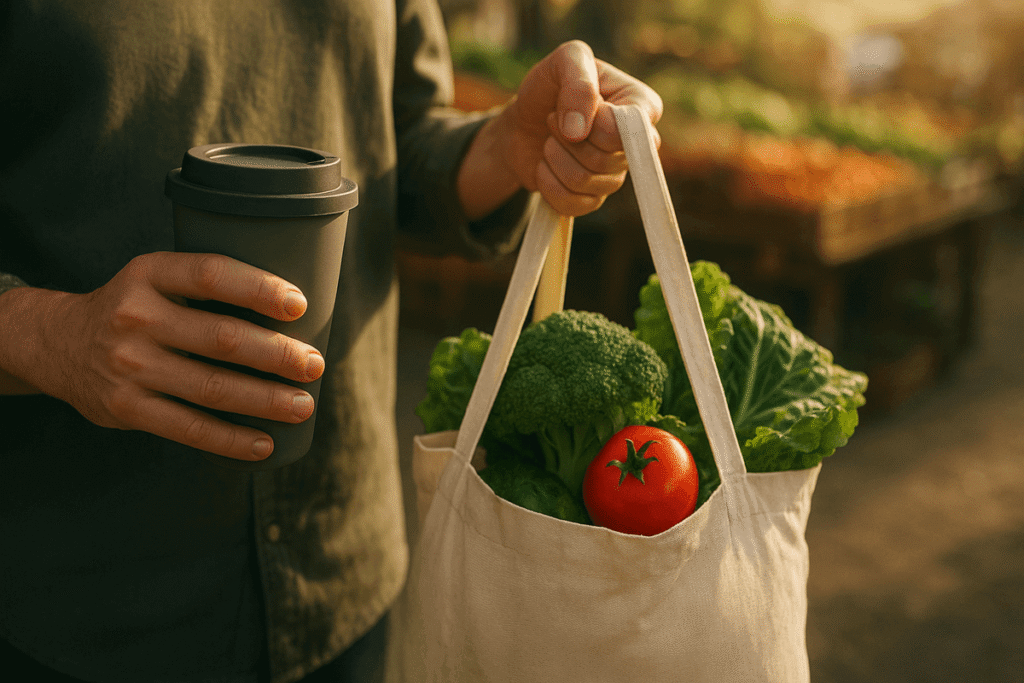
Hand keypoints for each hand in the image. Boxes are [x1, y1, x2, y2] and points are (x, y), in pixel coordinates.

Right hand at [0, 252, 323, 460]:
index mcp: (149, 274)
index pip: (211, 275)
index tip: (300, 305)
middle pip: (222, 338)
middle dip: (277, 355)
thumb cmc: (135, 309)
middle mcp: (136, 317)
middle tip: (314, 365)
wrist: (56, 342)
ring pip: (212, 388)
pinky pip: (188, 428)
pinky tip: (265, 443)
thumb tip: (295, 312)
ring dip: (265, 400)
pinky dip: (231, 439)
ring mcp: (128, 366)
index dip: (259, 288)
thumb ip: (205, 289)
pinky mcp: (125, 408)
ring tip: (303, 405)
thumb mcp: (156, 280)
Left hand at [457, 40, 662, 218]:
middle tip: (554, 119)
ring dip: (554, 158)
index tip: (567, 104)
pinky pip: (574, 205)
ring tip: (550, 140)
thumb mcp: (563, 62)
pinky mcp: (594, 198)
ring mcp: (616, 174)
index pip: (628, 131)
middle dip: (566, 139)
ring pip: (586, 182)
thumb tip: (579, 132)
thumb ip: (578, 82)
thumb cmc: (549, 88)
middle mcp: (635, 143)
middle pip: (605, 159)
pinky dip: (548, 184)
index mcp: (641, 104)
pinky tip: (546, 166)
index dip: (594, 124)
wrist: (521, 123)